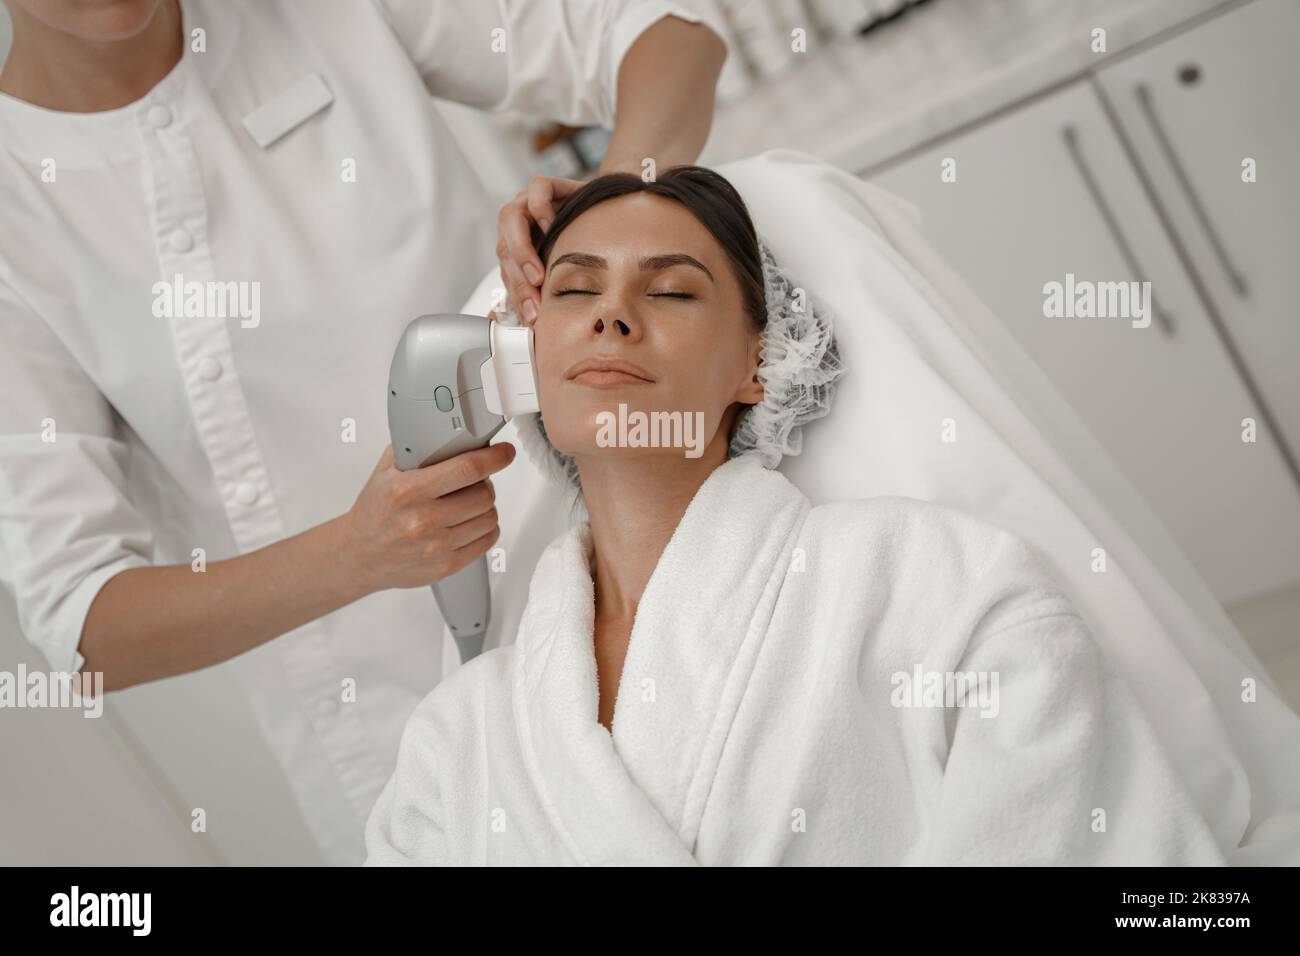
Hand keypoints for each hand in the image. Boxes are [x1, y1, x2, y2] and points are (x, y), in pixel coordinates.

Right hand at [341, 442, 515, 592]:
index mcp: (407, 490)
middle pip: (483, 494)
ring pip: (489, 518)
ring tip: (469, 504)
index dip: (493, 458)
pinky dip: (485, 529)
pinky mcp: (445, 565)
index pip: (466, 469)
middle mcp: (422, 520)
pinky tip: (471, 523)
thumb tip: (448, 431)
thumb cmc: (375, 512)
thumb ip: (415, 449)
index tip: (503, 453)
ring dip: (486, 507)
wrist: (359, 555)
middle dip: (484, 484)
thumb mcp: (385, 472)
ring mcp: (435, 546)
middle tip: (474, 483)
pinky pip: (487, 541)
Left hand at [490, 174, 583, 327]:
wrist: (612, 212)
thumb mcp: (566, 271)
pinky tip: (552, 227)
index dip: (518, 295)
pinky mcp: (549, 184)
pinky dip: (540, 209)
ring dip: (521, 250)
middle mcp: (520, 223)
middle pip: (504, 248)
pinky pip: (536, 190)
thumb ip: (544, 291)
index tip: (532, 317)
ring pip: (510, 219)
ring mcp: (530, 201)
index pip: (508, 270)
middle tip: (536, 300)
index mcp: (518, 245)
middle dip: (519, 280)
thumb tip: (525, 324)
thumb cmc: (588, 244)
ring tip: (539, 273)